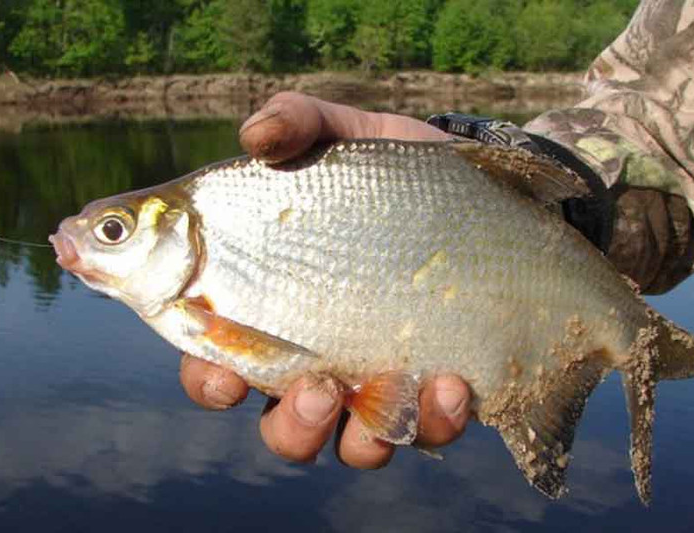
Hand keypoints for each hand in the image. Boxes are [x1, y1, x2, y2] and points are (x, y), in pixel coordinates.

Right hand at [180, 92, 469, 467]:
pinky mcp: (439, 390)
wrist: (484, 190)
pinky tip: (452, 381)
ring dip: (365, 436)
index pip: (218, 361)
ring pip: (354, 445)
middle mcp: (320, 360)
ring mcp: (381, 382)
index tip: (221, 372)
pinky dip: (436, 419)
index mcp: (275, 309)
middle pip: (284, 427)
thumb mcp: (343, 134)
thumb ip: (295, 123)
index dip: (208, 378)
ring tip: (392, 384)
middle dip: (293, 426)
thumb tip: (256, 136)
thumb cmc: (391, 169)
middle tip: (314, 390)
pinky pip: (430, 431)